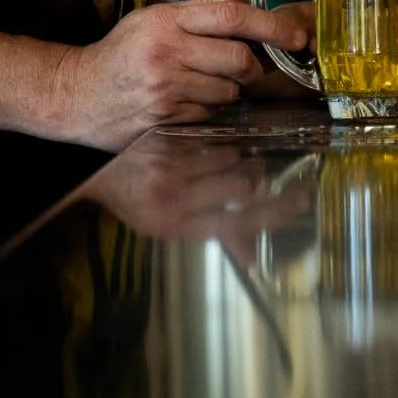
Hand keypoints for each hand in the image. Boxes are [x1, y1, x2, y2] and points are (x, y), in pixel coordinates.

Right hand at [47, 0, 312, 151]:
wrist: (77, 94)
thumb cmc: (120, 54)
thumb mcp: (156, 18)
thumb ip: (204, 5)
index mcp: (166, 22)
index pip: (231, 17)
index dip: (271, 25)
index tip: (295, 35)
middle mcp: (167, 53)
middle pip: (240, 59)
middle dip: (251, 66)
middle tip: (240, 67)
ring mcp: (166, 89)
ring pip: (230, 92)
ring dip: (229, 91)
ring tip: (202, 84)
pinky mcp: (166, 120)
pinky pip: (211, 115)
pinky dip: (209, 111)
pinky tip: (187, 103)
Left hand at [83, 133, 314, 265]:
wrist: (98, 171)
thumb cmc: (139, 201)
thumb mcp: (170, 227)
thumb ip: (214, 237)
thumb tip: (253, 259)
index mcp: (179, 226)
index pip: (238, 224)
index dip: (275, 213)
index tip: (299, 202)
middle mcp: (175, 198)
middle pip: (242, 188)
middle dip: (261, 180)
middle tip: (271, 174)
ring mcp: (170, 167)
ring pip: (230, 158)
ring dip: (239, 158)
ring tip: (235, 159)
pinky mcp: (167, 140)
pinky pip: (210, 138)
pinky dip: (220, 141)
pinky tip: (216, 144)